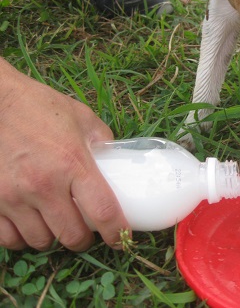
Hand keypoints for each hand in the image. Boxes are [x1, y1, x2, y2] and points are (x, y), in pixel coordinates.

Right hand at [0, 59, 128, 250]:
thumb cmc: (39, 107)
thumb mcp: (82, 118)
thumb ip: (102, 142)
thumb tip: (117, 161)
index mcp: (73, 163)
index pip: (103, 211)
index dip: (116, 232)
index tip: (121, 239)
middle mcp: (44, 184)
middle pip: (72, 235)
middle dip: (84, 240)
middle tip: (86, 232)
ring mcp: (14, 195)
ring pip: (41, 240)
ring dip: (53, 238)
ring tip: (57, 225)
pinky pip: (8, 238)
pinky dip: (22, 238)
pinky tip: (29, 225)